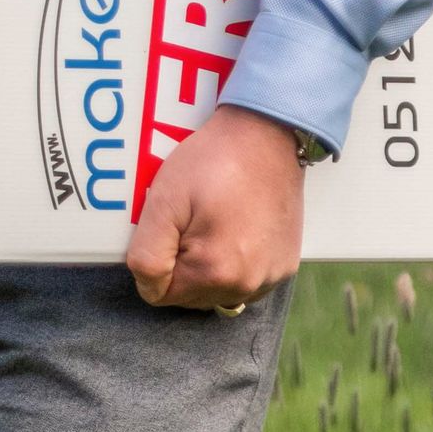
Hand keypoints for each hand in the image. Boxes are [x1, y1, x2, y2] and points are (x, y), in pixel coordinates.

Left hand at [124, 103, 304, 312]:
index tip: (172, 227)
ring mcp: (271, 277)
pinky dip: (235, 265)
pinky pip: (246, 282)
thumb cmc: (212, 162)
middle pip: (191, 297)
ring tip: (215, 224)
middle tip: (191, 221)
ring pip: (218, 292)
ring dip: (208, 269)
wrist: (266, 134)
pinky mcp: (285, 267)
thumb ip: (147, 256)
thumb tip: (150, 290)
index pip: (160, 295)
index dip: (157, 261)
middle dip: (182, 266)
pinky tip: (236, 231)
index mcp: (214, 272)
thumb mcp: (163, 201)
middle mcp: (248, 285)